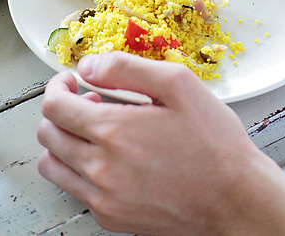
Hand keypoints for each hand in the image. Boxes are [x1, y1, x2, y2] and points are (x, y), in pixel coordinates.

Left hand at [37, 52, 284, 235]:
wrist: (236, 199)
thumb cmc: (213, 142)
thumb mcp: (178, 84)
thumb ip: (126, 68)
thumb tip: (88, 66)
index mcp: (113, 132)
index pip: (55, 107)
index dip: (57, 86)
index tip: (70, 80)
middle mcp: (100, 169)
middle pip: (48, 135)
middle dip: (58, 110)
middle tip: (84, 100)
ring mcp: (104, 198)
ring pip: (53, 167)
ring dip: (63, 141)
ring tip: (93, 129)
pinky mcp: (112, 218)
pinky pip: (76, 191)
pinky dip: (80, 169)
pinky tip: (110, 156)